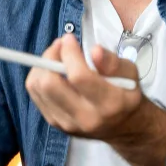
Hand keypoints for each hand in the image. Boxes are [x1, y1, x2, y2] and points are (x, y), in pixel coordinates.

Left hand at [25, 33, 145, 141]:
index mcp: (109, 104)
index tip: (69, 39)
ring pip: (37, 88)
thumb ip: (113, 62)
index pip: (79, 77)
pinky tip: (53, 72)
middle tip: (60, 46)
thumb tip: (95, 50)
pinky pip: (36, 95)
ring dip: (42, 66)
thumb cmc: (126, 94)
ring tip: (57, 57)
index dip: (69, 53)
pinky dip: (39, 77)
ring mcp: (67, 124)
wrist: (123, 126)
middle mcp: (85, 118)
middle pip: (50, 85)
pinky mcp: (56, 124)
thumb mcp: (130, 73)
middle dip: (50, 57)